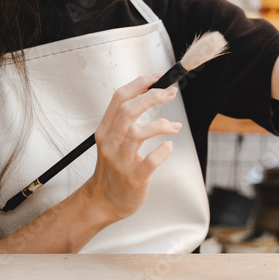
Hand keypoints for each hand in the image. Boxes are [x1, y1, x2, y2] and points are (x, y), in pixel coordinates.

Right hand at [86, 70, 181, 221]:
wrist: (103, 202)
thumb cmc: (113, 168)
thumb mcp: (112, 140)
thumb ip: (126, 121)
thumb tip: (149, 94)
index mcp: (105, 130)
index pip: (119, 97)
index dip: (140, 83)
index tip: (157, 77)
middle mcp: (111, 143)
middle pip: (128, 110)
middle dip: (152, 97)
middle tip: (170, 93)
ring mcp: (121, 161)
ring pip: (137, 133)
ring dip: (161, 124)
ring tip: (175, 126)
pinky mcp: (134, 177)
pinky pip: (150, 161)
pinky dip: (163, 151)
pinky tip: (168, 146)